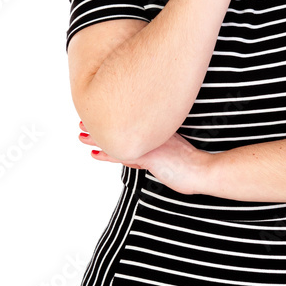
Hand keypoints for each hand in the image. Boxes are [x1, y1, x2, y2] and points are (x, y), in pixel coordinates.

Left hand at [78, 120, 210, 195]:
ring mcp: (150, 144)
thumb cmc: (193, 167)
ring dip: (97, 137)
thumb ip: (163, 153)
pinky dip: (107, 154)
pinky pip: (122, 154)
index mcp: (157, 133)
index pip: (132, 124)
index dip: (115, 120)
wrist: (204, 171)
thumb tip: (155, 157)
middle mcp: (151, 135)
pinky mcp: (149, 156)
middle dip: (101, 124)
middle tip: (83, 119)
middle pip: (121, 126)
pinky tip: (94, 154)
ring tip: (80, 134)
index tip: (102, 115)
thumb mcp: (175, 155)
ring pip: (118, 138)